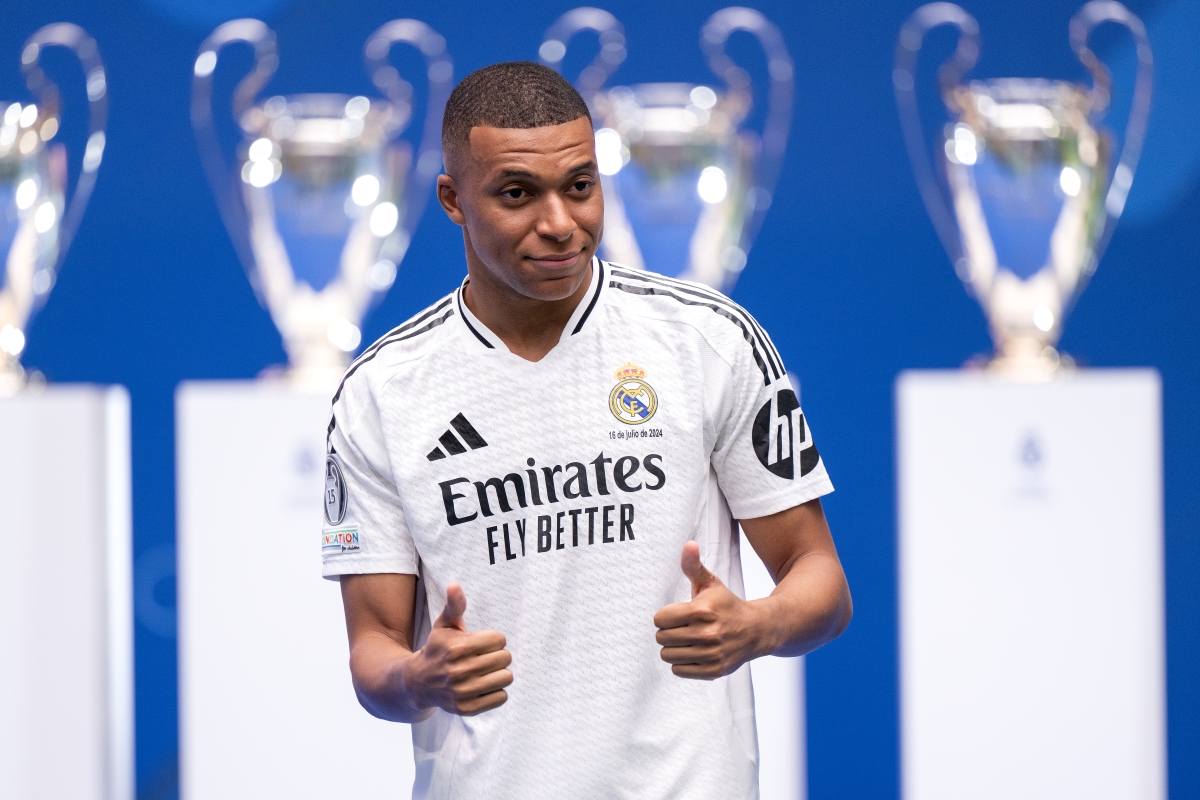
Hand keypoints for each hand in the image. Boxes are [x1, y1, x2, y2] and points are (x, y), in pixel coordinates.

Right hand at [402, 582, 512, 715]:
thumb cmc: (437, 649)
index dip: (494, 639)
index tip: (483, 643)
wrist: (418, 682)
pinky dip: (497, 691)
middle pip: (505, 658)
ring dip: (500, 673)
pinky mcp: (467, 709)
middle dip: (498, 655)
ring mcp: (463, 692)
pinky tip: (484, 685)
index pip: (499, 640)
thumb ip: (454, 605)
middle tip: (486, 657)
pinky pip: (501, 697)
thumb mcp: (444, 626)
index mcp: (457, 648)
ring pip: (506, 678)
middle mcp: (459, 671)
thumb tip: (455, 584)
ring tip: (487, 671)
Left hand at [653, 542, 774, 679]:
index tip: (677, 614)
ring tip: (687, 640)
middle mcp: (706, 634)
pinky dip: (682, 663)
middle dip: (668, 631)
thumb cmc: (728, 605)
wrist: (757, 629)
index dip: (665, 616)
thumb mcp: (711, 583)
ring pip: (667, 656)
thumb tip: (689, 545)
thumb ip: (694, 565)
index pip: (660, 619)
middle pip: (661, 638)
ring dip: (673, 648)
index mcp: (702, 611)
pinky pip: (679, 670)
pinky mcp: (714, 670)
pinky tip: (694, 652)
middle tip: (681, 627)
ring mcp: (711, 654)